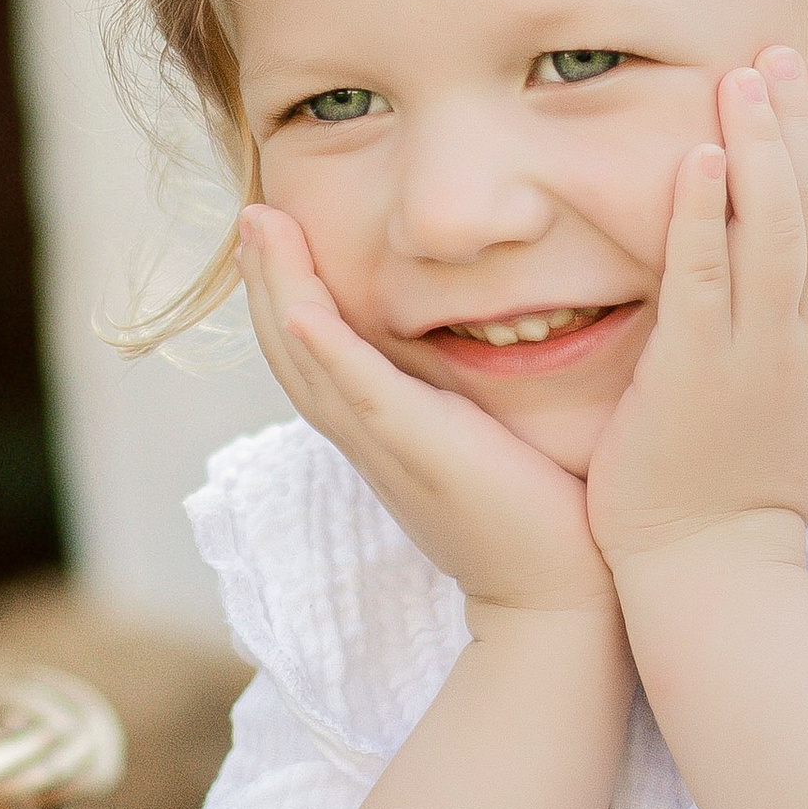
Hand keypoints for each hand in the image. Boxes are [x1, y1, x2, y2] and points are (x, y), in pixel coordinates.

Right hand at [238, 208, 618, 623]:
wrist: (556, 594)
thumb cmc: (536, 514)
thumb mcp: (485, 436)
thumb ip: (468, 394)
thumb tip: (484, 342)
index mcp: (380, 427)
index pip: (313, 351)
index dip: (286, 291)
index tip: (276, 232)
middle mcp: (368, 435)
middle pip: (290, 347)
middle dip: (265, 277)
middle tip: (251, 214)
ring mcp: (386, 443)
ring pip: (307, 360)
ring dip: (277, 292)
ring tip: (258, 227)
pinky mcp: (418, 449)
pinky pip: (359, 394)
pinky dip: (325, 350)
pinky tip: (302, 309)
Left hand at [585, 50, 807, 577]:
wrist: (715, 571)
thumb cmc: (738, 494)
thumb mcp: (793, 407)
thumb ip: (796, 341)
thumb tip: (795, 289)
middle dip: (803, 126)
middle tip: (782, 55)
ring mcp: (760, 357)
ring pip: (777, 230)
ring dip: (761, 147)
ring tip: (744, 78)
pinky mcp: (699, 374)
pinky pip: (707, 277)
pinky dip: (706, 213)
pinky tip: (699, 156)